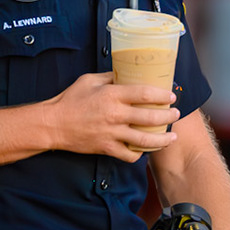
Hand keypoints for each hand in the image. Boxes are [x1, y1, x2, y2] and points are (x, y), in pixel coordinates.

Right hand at [47, 72, 179, 160]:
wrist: (53, 124)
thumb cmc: (70, 100)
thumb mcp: (90, 80)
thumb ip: (110, 77)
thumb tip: (127, 74)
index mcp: (112, 95)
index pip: (144, 94)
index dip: (162, 95)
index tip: (171, 96)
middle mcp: (114, 115)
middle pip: (150, 117)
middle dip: (167, 116)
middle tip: (175, 114)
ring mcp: (111, 133)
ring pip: (144, 140)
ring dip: (162, 139)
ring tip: (171, 137)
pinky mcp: (106, 148)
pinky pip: (129, 154)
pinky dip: (139, 154)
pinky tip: (145, 149)